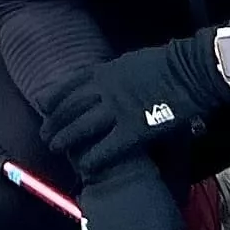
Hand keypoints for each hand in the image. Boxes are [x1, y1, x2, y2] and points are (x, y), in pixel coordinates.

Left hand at [37, 36, 227, 178]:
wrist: (188, 70)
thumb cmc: (167, 64)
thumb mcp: (131, 63)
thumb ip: (116, 75)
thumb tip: (110, 83)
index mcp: (105, 71)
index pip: (70, 84)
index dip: (54, 96)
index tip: (41, 104)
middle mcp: (105, 89)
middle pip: (71, 107)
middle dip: (55, 121)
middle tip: (45, 134)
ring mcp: (118, 109)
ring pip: (82, 127)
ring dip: (66, 139)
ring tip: (55, 148)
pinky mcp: (134, 129)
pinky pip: (108, 146)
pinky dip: (94, 157)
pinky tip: (85, 166)